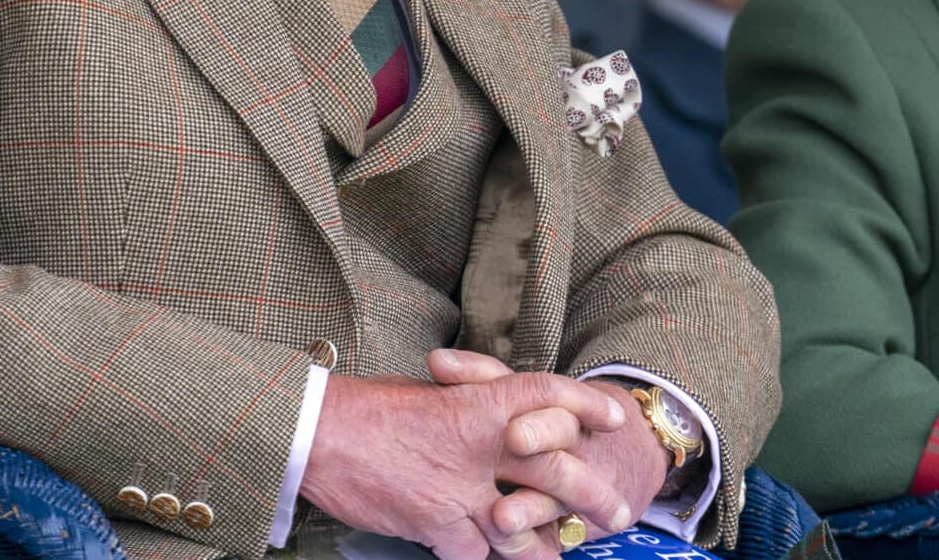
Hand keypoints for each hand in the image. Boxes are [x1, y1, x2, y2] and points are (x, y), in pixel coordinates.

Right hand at [299, 352, 631, 559]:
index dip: (585, 406)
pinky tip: (483, 557)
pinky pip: (474, 554)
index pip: (549, 395)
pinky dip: (480, 557)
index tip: (613, 419)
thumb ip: (469, 409)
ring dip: (539, 546)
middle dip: (590, 495)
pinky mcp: (436, 525)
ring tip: (554, 556)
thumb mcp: (430, 394)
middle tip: (617, 514)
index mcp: (480, 401)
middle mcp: (482, 445)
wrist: (322, 433)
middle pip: (555, 469)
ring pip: (520, 529)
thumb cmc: (370, 407)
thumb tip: (495, 419)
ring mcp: (461, 490)